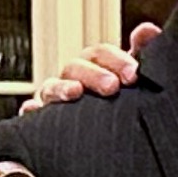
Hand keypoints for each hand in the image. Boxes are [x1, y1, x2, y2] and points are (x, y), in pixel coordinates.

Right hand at [21, 22, 156, 112]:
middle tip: (112, 86)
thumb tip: (147, 30)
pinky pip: (31, 116)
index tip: (134, 74)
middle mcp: (73, 81)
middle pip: (76, 68)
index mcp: (95, 68)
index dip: (116, 60)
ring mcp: (55, 101)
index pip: (100, 55)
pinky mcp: (41, 125)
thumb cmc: (124, 106)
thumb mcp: (134, 82)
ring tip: (76, 92)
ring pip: (52, 87)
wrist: (114, 146)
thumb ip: (142, 55)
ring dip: (62, 88)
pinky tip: (32, 111)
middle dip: (93, 75)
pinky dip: (30, 111)